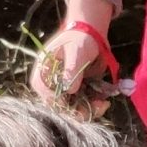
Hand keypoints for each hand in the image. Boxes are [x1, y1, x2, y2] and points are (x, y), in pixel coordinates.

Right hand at [30, 0, 115, 115]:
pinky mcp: (76, 94)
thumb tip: (69, 89)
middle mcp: (51, 86)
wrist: (91, 36)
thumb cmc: (79, 39)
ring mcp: (64, 91)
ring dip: (89, 110)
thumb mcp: (76, 51)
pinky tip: (104, 102)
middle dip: (80, 110)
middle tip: (100, 106)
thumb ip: (72, 70)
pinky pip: (83, 106)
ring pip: (73, 110)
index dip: (62, 103)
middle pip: (61, 107)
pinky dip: (93, 107)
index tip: (79, 101)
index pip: (47, 96)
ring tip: (104, 104)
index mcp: (43, 74)